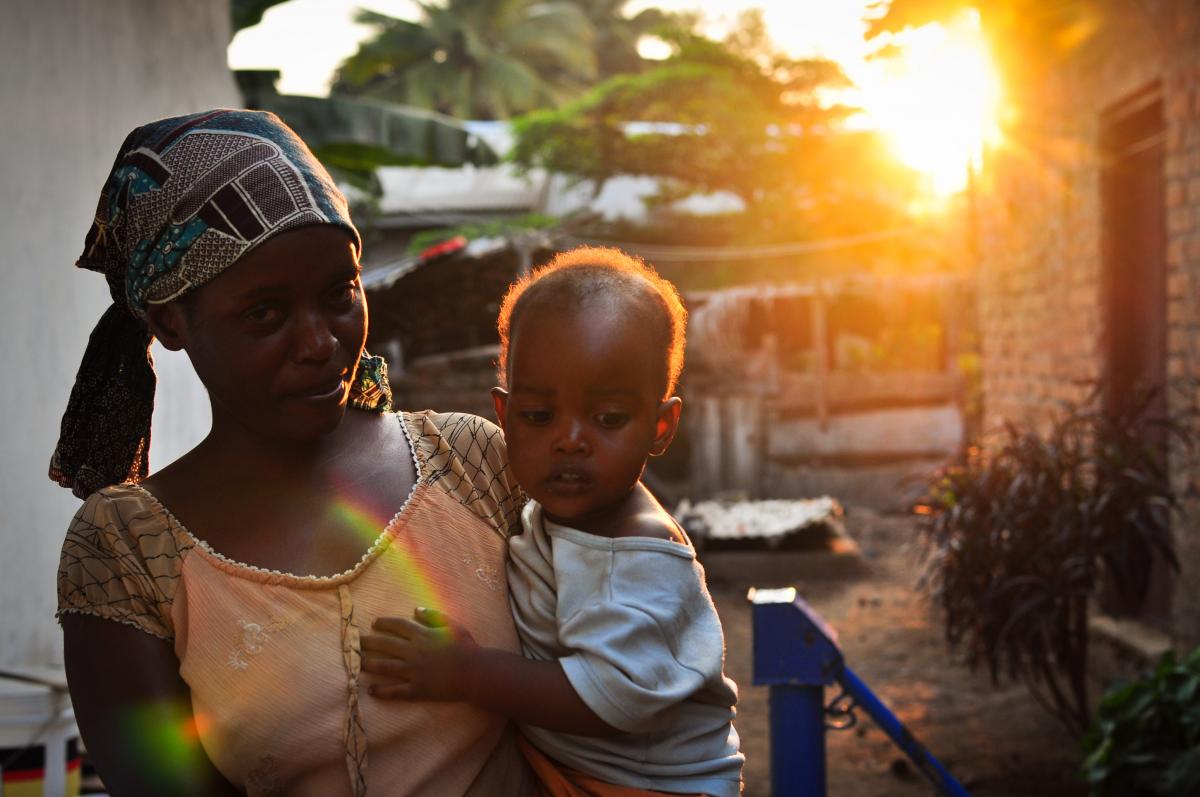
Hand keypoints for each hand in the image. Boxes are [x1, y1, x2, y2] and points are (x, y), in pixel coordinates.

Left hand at [361, 607, 478, 701]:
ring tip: (356, 664)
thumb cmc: (466, 647)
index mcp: (423, 635)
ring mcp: (414, 672)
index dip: (384, 623)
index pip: (398, 626)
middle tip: (355, 642)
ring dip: (369, 665)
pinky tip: (370, 690)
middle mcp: (414, 652)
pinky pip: (395, 691)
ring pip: (385, 667)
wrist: (475, 672)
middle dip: (368, 642)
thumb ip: (434, 616)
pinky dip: (382, 691)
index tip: (374, 623)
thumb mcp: (452, 626)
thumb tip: (416, 610)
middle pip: (385, 645)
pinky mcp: (417, 689)